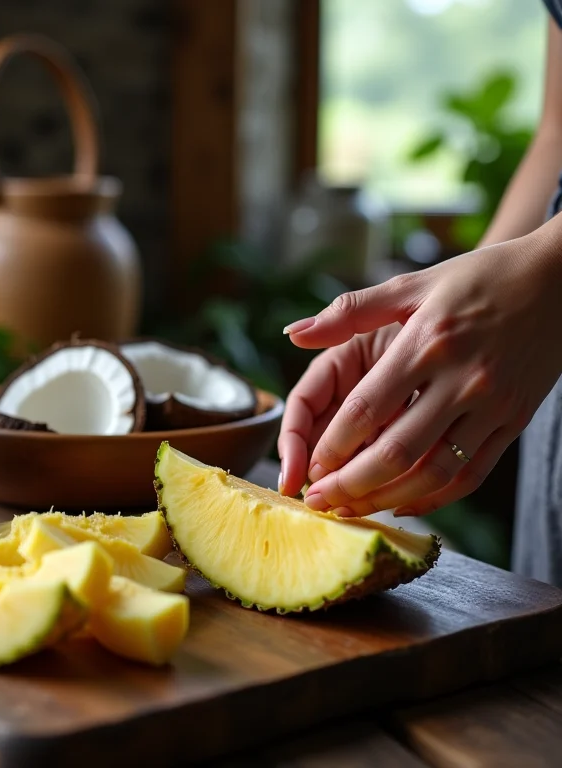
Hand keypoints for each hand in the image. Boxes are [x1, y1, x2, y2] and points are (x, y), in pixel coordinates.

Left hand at [281, 230, 561, 517]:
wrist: (560, 280)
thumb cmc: (476, 278)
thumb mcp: (411, 285)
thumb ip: (349, 312)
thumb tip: (292, 333)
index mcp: (426, 343)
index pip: (366, 409)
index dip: (332, 445)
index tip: (308, 465)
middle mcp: (461, 379)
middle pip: (396, 452)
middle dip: (349, 484)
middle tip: (319, 501)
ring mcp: (493, 405)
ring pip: (434, 472)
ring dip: (388, 498)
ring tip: (352, 509)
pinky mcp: (514, 422)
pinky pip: (472, 474)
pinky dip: (436, 498)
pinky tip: (404, 505)